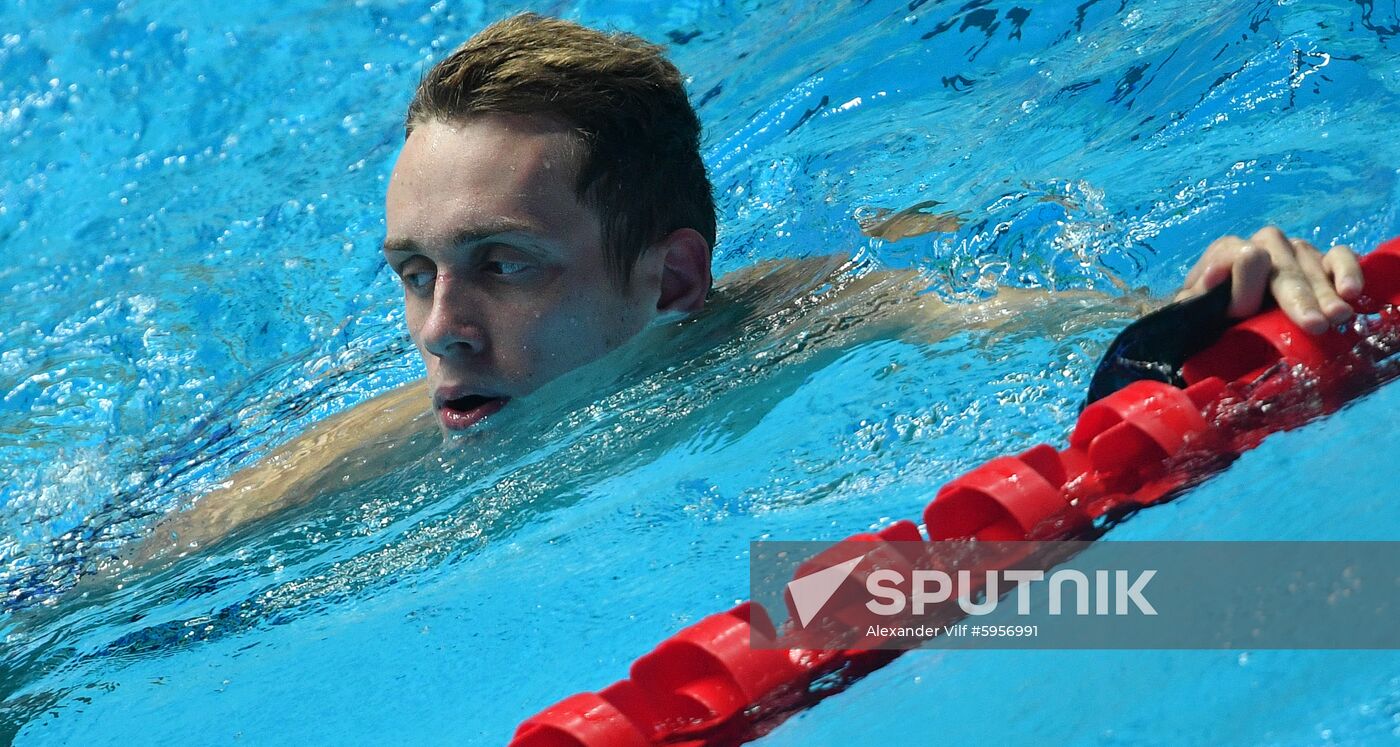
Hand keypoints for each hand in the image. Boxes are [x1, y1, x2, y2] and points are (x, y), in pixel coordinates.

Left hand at [1174, 226, 1363, 334]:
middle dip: (1297, 295)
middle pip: (1281, 261)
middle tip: (1313, 324)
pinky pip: (1338, 256)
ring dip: (1324, 292)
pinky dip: (1347, 270)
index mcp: (1226, 251)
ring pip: (1309, 261)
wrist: (1220, 323)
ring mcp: (1293, 251)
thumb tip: (1217, 274)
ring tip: (1336, 317)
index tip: (1243, 310)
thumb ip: (1200, 295)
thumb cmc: (1204, 317)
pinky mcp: (1319, 261)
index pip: (1241, 256)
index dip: (1244, 283)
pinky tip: (1352, 292)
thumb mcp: (1194, 310)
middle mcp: (1262, 244)